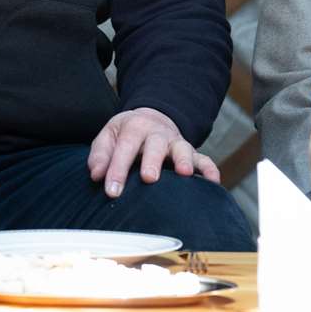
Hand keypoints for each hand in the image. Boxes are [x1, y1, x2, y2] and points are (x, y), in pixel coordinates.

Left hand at [87, 107, 219, 197]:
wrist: (151, 119)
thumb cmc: (126, 134)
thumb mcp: (109, 135)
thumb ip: (100, 154)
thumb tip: (97, 174)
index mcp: (134, 127)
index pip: (125, 147)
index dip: (117, 169)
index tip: (112, 192)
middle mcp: (157, 133)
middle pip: (155, 145)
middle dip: (153, 161)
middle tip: (149, 178)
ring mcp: (176, 142)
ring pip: (182, 148)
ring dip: (184, 160)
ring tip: (184, 173)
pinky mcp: (191, 152)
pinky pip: (203, 159)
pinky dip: (209, 169)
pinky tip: (213, 182)